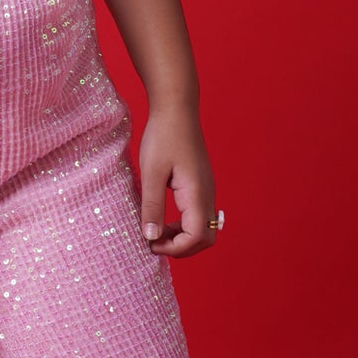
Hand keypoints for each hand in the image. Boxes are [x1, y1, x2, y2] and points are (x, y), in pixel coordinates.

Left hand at [137, 105, 220, 256]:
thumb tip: (151, 237)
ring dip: (182, 238)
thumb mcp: (151, 173)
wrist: (176, 109)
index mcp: (197, 193)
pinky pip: (199, 216)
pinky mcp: (201, 186)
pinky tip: (163, 218)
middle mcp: (207, 195)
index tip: (150, 242)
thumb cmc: (163, 137)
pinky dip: (184, 225)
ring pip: (204, 229)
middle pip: (206, 238)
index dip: (175, 248)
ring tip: (156, 231)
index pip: (196, 236)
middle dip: (182, 248)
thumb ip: (152, 206)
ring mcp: (207, 190)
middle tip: (154, 242)